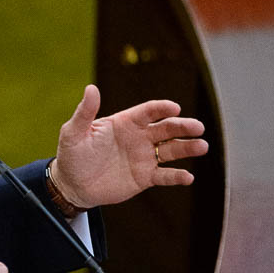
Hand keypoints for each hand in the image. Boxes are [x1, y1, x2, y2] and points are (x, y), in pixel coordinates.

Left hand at [52, 85, 208, 208]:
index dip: (161, 108)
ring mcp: (144, 157)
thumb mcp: (74, 132)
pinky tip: (188, 177)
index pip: (148, 112)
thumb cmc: (72, 155)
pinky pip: (165, 176)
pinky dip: (177, 177)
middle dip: (183, 126)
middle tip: (198, 127)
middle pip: (166, 128)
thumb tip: (91, 88)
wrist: (72, 184)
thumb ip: (85, 112)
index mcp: (124, 122)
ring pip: (171, 150)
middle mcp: (139, 138)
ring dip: (187, 148)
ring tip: (202, 146)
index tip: (174, 107)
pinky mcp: (145, 177)